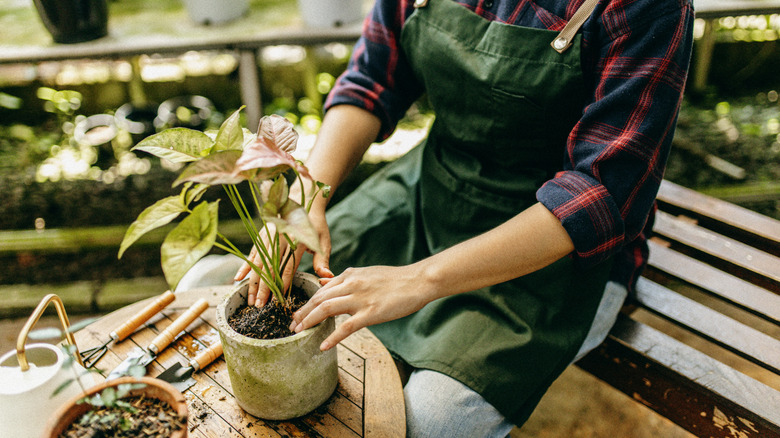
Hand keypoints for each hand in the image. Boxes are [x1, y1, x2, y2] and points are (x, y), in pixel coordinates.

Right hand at [234, 205, 333, 306]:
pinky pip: (252, 253)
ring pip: (258, 263)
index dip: (283, 284)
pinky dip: (245, 266)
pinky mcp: (262, 235)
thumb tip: (326, 276)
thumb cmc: (316, 224)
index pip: (288, 267)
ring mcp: (268, 237)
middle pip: (269, 268)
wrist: (304, 202)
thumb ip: (321, 260)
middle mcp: (280, 239)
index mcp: (296, 241)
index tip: (279, 300)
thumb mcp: (323, 241)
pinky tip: (239, 279)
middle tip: (259, 306)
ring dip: (253, 282)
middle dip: (263, 289)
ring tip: (250, 299)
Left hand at [289, 264, 431, 350]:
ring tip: (300, 333)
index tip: (298, 314)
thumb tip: (323, 281)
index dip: (307, 303)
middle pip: (319, 298)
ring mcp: (360, 298)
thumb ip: (345, 279)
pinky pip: (347, 326)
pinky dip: (333, 337)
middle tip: (292, 326)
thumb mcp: (366, 273)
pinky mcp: (371, 312)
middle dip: (302, 313)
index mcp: (350, 275)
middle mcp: (351, 284)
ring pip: (326, 309)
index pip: (321, 289)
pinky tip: (323, 346)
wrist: (418, 281)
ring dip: (309, 321)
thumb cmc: (395, 279)